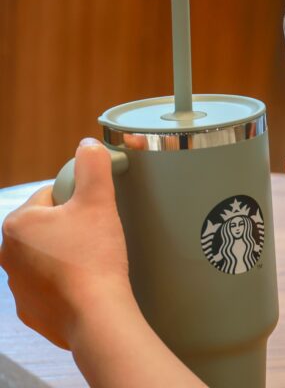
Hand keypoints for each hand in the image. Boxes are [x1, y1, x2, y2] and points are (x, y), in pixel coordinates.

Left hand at [0, 138, 130, 348]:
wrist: (96, 314)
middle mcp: (8, 254)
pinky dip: (66, 284)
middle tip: (97, 237)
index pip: (50, 195)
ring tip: (94, 262)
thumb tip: (88, 146)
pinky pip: (50, 287)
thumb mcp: (99, 200)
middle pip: (48, 227)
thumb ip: (93, 165)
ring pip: (48, 257)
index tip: (94, 213)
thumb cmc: (94, 259)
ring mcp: (18, 285)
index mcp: (18, 223)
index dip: (79, 200)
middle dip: (72, 229)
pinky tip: (85, 284)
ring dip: (68, 256)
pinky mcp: (31, 309)